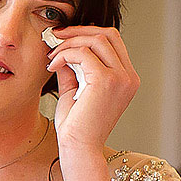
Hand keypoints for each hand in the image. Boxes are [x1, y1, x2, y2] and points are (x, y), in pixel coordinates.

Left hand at [47, 25, 138, 152]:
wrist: (78, 148)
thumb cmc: (76, 126)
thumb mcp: (75, 89)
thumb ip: (73, 67)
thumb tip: (62, 45)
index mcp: (127, 78)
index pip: (112, 41)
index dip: (87, 33)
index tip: (63, 37)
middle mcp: (129, 77)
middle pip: (108, 34)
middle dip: (79, 32)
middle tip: (54, 37)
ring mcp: (121, 78)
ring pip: (96, 40)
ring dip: (69, 43)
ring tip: (52, 55)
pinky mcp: (107, 81)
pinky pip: (84, 54)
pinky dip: (65, 54)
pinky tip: (52, 65)